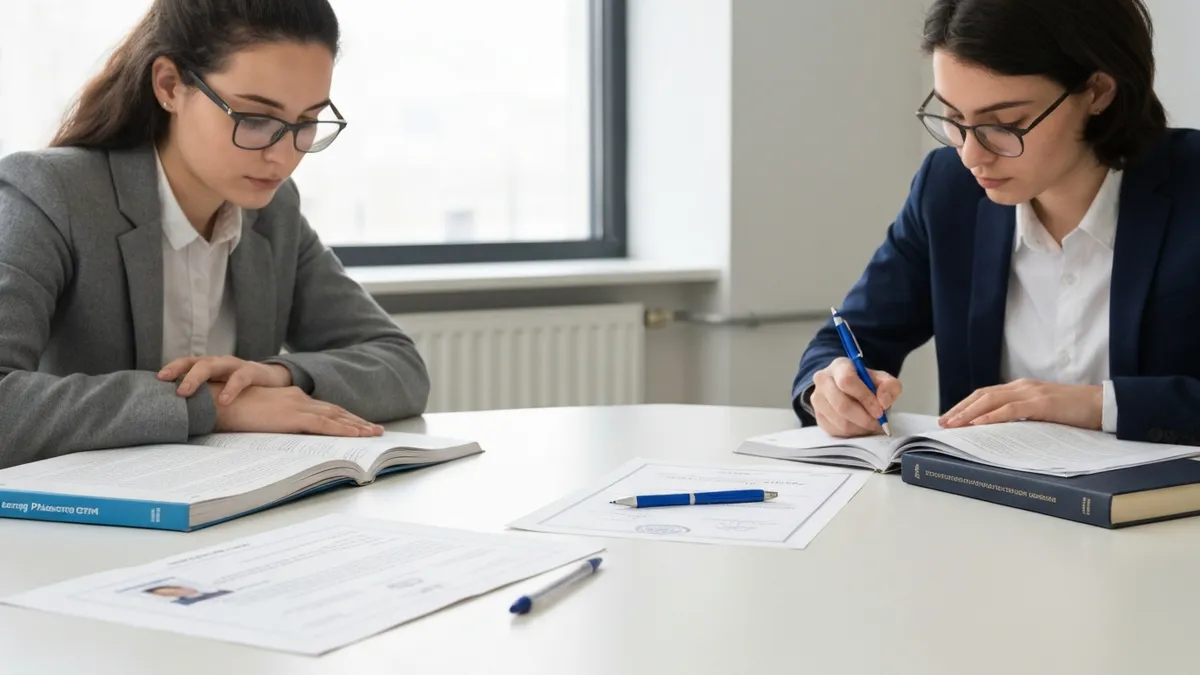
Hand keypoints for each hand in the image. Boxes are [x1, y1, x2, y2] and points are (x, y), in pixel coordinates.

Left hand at [159, 356, 291, 403]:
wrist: (272, 380)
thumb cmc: (238, 387)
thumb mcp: (219, 388)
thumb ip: (202, 395)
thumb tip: (176, 414)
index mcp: (208, 365)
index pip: (186, 362)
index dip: (173, 368)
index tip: (158, 379)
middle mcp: (218, 362)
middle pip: (197, 363)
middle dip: (183, 374)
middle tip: (174, 390)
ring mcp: (234, 365)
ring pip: (213, 365)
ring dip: (197, 377)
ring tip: (187, 392)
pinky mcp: (252, 371)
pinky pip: (240, 378)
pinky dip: (231, 388)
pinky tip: (224, 400)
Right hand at [208, 383, 383, 436]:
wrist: (216, 401)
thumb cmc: (229, 410)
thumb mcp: (256, 416)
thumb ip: (272, 422)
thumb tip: (279, 434)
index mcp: (290, 398)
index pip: (322, 410)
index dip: (341, 418)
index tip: (358, 425)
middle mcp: (298, 399)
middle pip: (334, 411)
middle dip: (356, 421)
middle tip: (375, 430)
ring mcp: (297, 406)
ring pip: (335, 417)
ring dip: (356, 426)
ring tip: (375, 434)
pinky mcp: (293, 416)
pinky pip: (325, 425)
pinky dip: (343, 430)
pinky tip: (357, 436)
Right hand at [810, 357, 901, 437]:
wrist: (848, 390)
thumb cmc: (866, 384)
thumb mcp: (883, 379)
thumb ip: (890, 386)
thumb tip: (883, 402)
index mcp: (839, 366)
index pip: (847, 381)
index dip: (865, 398)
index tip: (879, 410)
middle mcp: (823, 380)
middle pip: (842, 404)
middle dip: (864, 418)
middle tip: (878, 423)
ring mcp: (817, 399)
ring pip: (839, 421)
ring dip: (860, 428)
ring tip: (871, 426)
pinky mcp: (818, 417)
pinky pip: (836, 431)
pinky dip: (852, 433)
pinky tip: (860, 428)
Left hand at [939, 379, 1101, 429]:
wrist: (1103, 405)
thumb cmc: (1074, 412)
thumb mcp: (1041, 413)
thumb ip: (1022, 416)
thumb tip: (998, 431)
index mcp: (1020, 388)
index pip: (985, 395)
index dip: (964, 405)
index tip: (949, 418)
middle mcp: (1022, 387)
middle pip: (982, 395)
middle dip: (959, 409)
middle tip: (943, 423)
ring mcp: (1031, 393)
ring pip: (991, 400)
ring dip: (969, 413)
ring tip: (954, 425)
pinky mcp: (1042, 403)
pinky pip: (1011, 409)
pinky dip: (992, 416)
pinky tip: (978, 424)